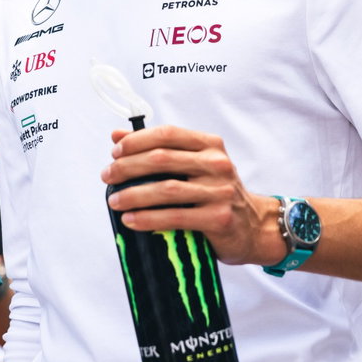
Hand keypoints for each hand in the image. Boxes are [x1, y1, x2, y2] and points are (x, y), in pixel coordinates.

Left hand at [103, 126, 284, 266]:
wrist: (254, 226)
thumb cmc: (217, 193)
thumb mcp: (194, 165)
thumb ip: (160, 149)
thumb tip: (116, 135)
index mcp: (210, 145)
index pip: (167, 134)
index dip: (137, 141)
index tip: (115, 152)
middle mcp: (217, 164)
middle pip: (161, 159)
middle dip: (127, 167)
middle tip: (107, 176)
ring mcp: (220, 191)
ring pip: (165, 189)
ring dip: (133, 195)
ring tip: (114, 201)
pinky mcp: (218, 218)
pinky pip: (174, 217)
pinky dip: (147, 218)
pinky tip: (131, 220)